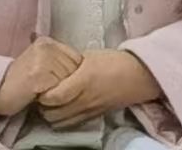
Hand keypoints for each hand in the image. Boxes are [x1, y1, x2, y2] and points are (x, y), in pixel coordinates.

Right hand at [0, 36, 81, 116]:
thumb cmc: (18, 81)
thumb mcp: (38, 61)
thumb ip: (55, 59)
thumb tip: (80, 63)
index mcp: (47, 42)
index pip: (76, 58)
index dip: (69, 73)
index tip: (56, 81)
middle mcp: (46, 47)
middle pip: (74, 68)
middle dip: (65, 81)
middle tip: (46, 87)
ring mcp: (42, 60)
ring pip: (67, 79)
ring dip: (59, 89)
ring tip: (41, 91)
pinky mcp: (37, 75)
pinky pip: (57, 89)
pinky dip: (51, 97)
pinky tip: (37, 95)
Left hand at [38, 49, 160, 127]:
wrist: (140, 76)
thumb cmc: (115, 61)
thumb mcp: (91, 56)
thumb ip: (71, 63)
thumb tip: (53, 65)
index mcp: (83, 80)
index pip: (53, 97)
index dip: (42, 94)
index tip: (41, 86)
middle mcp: (83, 100)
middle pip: (51, 114)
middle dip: (43, 106)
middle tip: (44, 94)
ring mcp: (88, 111)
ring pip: (58, 123)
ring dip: (51, 114)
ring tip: (52, 103)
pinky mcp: (92, 117)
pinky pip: (69, 125)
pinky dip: (62, 120)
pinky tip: (64, 108)